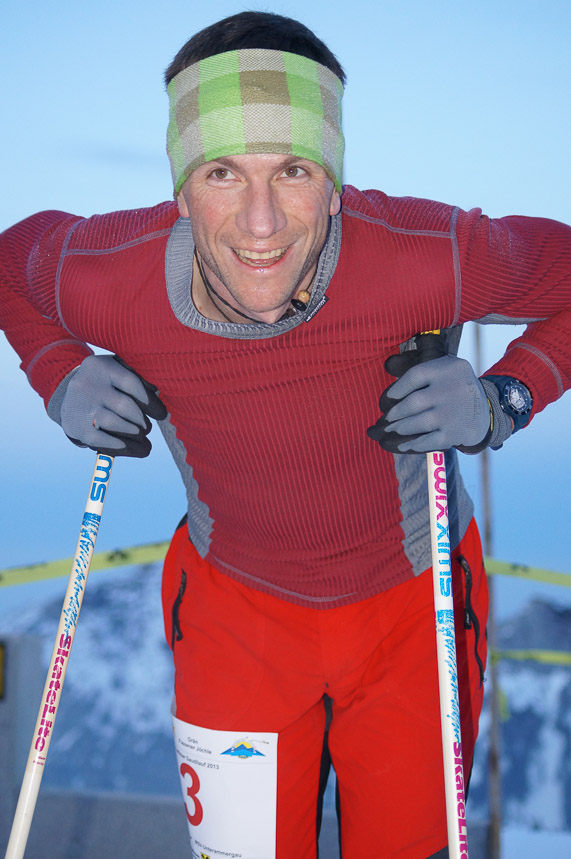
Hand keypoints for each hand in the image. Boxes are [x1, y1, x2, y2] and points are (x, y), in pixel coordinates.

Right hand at [60, 355, 166, 456]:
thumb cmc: (104, 385)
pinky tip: (128, 447)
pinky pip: (100, 440)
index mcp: (101, 366)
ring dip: (133, 434)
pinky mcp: (75, 426)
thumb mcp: (117, 372)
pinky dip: (118, 446)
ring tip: (143, 439)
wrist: (69, 398)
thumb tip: (158, 394)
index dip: (150, 402)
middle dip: (141, 420)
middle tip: (148, 428)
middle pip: (124, 406)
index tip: (161, 414)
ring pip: (113, 423)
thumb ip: (138, 378)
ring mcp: (80, 405)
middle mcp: (87, 384)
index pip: (131, 383)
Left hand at [367, 352, 490, 452]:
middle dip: (396, 413)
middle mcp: (453, 389)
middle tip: (388, 419)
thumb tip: (389, 371)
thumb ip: (423, 368)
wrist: (485, 412)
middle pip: (414, 402)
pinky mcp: (455, 434)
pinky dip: (414, 444)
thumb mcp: (446, 369)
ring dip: (402, 427)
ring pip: (418, 423)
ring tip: (394, 429)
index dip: (397, 388)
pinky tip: (405, 445)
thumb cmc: (455, 388)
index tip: (388, 398)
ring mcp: (454, 413)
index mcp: (449, 369)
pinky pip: (428, 441)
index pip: (415, 376)